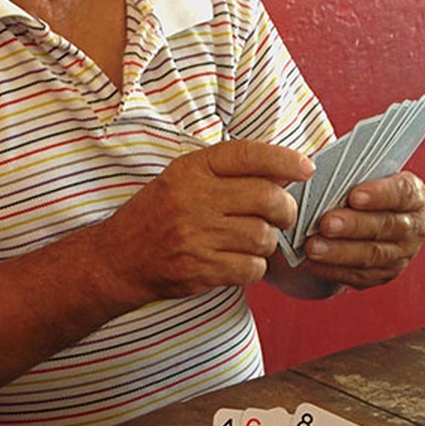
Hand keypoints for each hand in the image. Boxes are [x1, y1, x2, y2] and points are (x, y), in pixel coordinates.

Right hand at [96, 140, 310, 302]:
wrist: (118, 259)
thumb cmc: (157, 215)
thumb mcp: (182, 179)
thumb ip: (226, 173)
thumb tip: (283, 174)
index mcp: (191, 170)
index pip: (249, 155)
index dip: (285, 160)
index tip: (306, 168)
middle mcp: (194, 200)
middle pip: (266, 198)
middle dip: (285, 209)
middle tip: (283, 215)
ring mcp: (196, 237)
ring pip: (263, 236)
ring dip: (268, 241)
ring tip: (254, 240)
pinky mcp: (200, 270)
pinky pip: (251, 268)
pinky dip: (255, 267)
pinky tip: (241, 262)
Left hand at [297, 170, 424, 289]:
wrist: (361, 222)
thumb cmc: (359, 191)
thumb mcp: (362, 176)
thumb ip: (351, 171)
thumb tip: (317, 167)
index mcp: (415, 196)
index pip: (403, 192)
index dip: (380, 194)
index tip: (354, 196)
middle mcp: (413, 227)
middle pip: (386, 226)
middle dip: (353, 225)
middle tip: (326, 223)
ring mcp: (400, 255)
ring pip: (371, 255)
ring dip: (339, 252)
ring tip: (312, 247)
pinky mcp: (381, 275)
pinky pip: (356, 275)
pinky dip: (331, 269)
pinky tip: (310, 262)